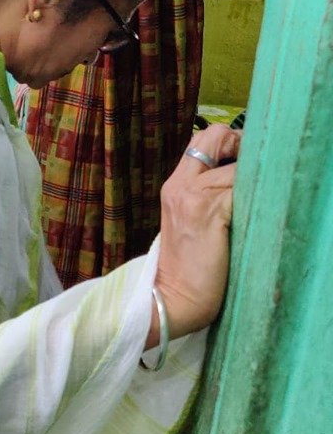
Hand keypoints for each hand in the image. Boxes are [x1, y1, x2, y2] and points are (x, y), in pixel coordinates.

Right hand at [153, 124, 240, 342]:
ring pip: (237, 165)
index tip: (246, 163)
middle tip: (255, 171)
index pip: (203, 139)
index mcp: (175, 185)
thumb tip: (242, 181)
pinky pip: (242, 189)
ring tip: (260, 202)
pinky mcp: (209, 212)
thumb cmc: (189, 267)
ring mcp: (193, 196)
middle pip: (215, 136)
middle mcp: (180, 184)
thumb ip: (206, 196)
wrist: (173, 298)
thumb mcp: (190, 221)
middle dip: (243, 145)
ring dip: (256, 179)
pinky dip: (257, 197)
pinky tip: (258, 215)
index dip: (230, 143)